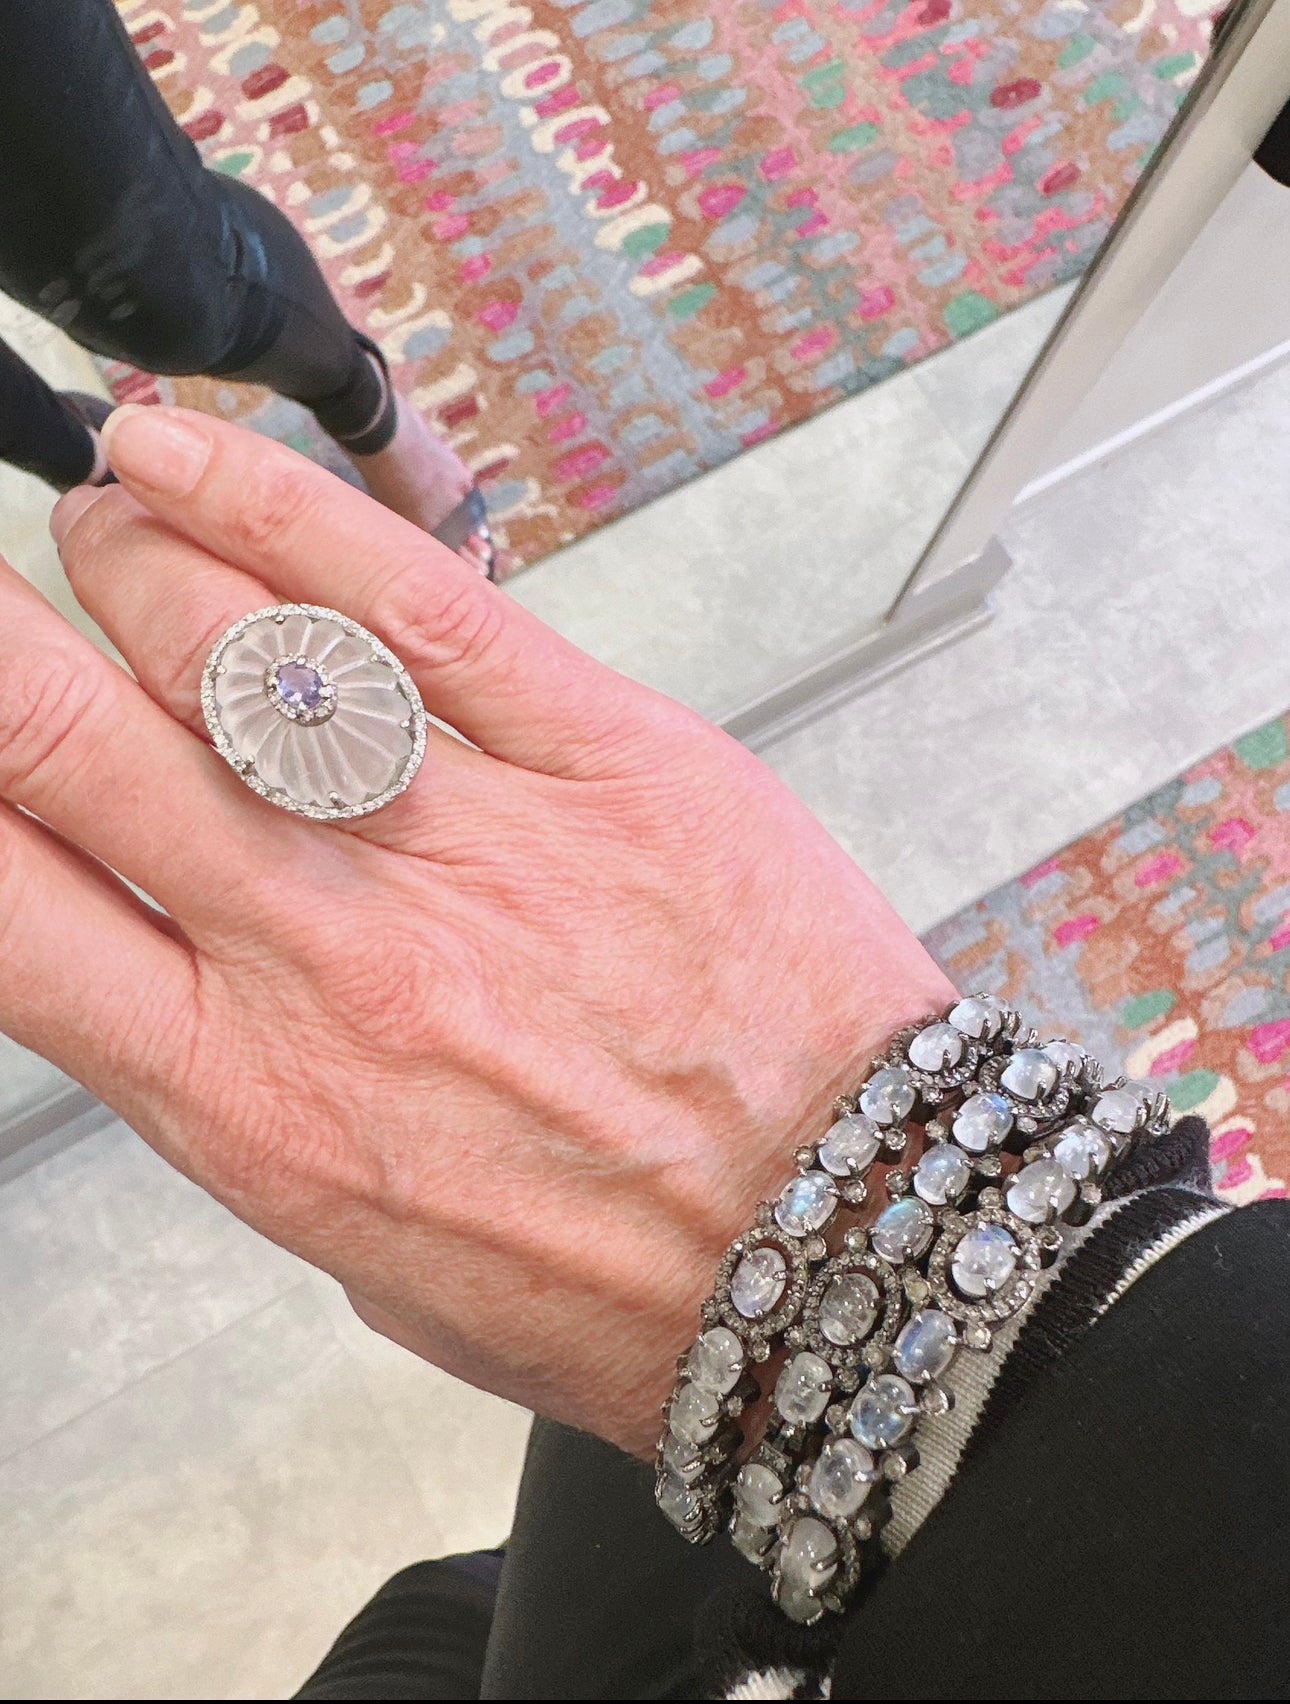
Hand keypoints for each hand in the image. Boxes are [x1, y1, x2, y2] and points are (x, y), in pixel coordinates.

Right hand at [0, 407, 952, 1455]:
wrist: (834, 1246)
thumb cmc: (601, 1264)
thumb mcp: (357, 1235)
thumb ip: (241, 1088)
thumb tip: (160, 964)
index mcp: (252, 1094)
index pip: (1, 903)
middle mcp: (334, 954)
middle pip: (74, 738)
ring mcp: (469, 841)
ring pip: (232, 640)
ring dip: (134, 557)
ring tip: (121, 527)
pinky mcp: (599, 756)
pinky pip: (412, 598)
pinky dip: (276, 506)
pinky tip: (193, 458)